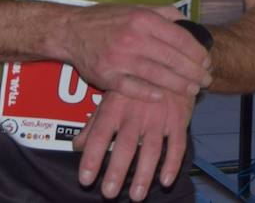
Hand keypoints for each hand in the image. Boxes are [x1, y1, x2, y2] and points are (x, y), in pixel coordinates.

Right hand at [61, 5, 210, 102]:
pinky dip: (150, 94)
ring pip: (158, 76)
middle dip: (194, 72)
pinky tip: (163, 97)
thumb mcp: (135, 7)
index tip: (206, 60)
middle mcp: (133, 38)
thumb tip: (186, 21)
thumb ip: (162, 13)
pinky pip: (133, 89)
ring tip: (192, 90)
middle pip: (173, 59)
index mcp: (143, 19)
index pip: (180, 37)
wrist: (71, 31)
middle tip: (206, 79)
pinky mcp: (107, 77)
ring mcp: (120, 59)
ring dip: (179, 85)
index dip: (197, 52)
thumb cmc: (105, 19)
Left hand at [73, 88, 194, 200]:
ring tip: (136, 196)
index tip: (85, 179)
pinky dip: (172, 163)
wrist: (169, 63)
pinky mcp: (178, 119)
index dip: (92, 157)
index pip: (100, 135)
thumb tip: (76, 146)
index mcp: (115, 106)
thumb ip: (94, 123)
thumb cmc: (135, 84)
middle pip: (125, 145)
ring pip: (151, 148)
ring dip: (144, 173)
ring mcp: (158, 116)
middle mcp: (135, 112)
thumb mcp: (111, 97)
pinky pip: (177, 144)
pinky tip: (166, 180)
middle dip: (117, 170)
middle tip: (108, 193)